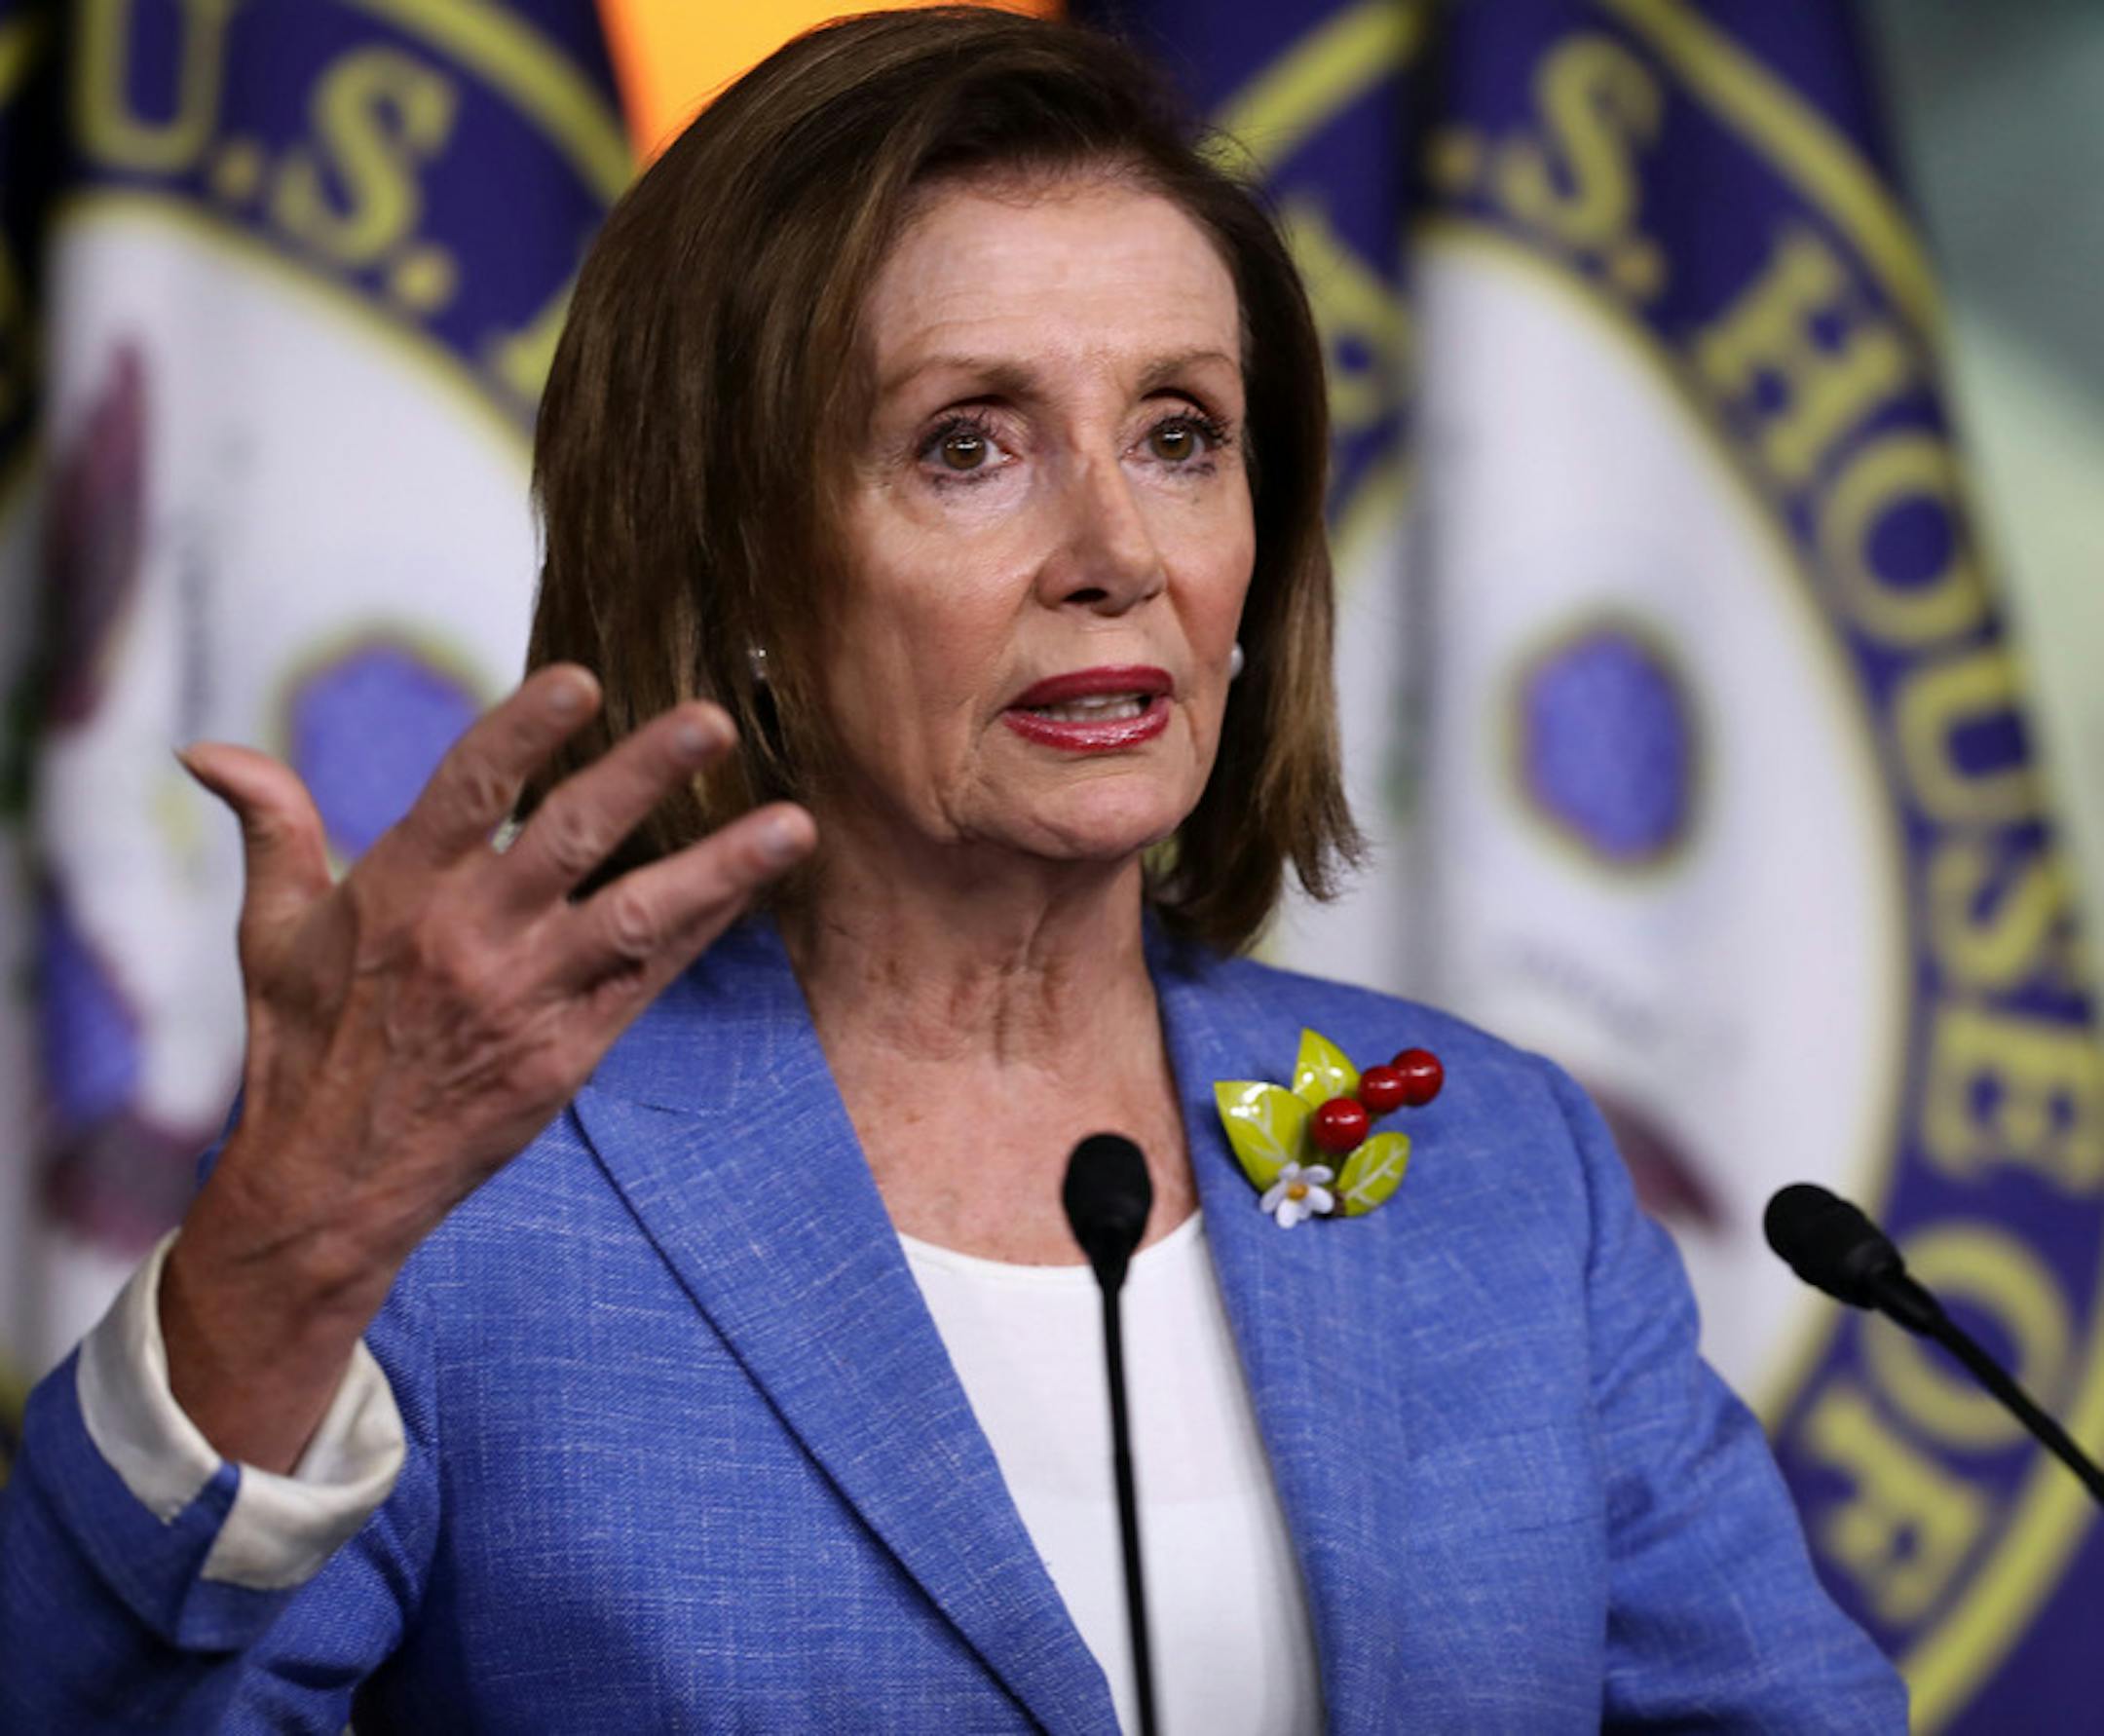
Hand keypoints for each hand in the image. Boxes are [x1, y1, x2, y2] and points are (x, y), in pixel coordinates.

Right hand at [160, 665, 813, 1469]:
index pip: (469, 789)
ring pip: (638, 915)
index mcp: (398, 891)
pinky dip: (706, 929)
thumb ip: (269, 829)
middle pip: (573, 837)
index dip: (525, 731)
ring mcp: (526, 997)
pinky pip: (650, 978)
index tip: (582, 678)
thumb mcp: (269, 933)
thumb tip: (205, 747)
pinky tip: (758, 886)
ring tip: (794, 823)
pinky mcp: (567, 1052)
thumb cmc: (304, 1045)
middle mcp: (470, 937)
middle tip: (712, 721)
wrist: (331, 1185)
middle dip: (646, 775)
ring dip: (720, 866)